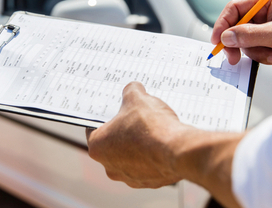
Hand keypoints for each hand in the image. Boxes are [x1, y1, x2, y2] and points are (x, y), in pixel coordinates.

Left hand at [86, 82, 244, 207]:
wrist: (178, 150)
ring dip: (139, 145)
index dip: (105, 117)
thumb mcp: (137, 98)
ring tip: (152, 130)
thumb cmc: (151, 127)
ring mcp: (129, 177)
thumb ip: (131, 91)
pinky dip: (153, 156)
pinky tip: (162, 143)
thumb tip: (133, 88)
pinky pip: (148, 166)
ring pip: (131, 156)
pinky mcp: (149, 182)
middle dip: (124, 131)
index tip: (115, 110)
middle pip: (113, 144)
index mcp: (97, 147)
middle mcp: (109, 166)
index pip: (94, 128)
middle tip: (136, 117)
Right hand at [211, 0, 271, 67]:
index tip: (217, 40)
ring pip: (244, 41)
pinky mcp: (268, 42)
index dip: (223, 23)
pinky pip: (254, 50)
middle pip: (236, 26)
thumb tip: (226, 37)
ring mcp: (266, 28)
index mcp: (267, 1)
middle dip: (237, 43)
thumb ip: (251, 35)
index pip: (236, 8)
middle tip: (232, 58)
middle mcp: (264, 13)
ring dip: (255, 52)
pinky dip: (263, 57)